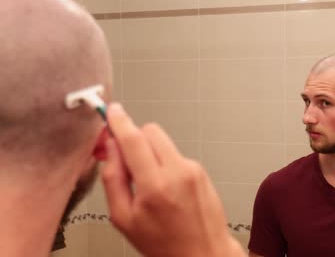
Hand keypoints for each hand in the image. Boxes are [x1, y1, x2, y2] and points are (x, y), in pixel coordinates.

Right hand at [100, 103, 243, 256]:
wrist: (203, 253)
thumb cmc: (165, 243)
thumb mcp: (124, 219)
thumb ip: (113, 179)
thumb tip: (110, 149)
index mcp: (154, 186)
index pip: (133, 140)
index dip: (119, 122)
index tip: (111, 112)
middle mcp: (177, 172)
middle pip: (151, 131)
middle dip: (135, 138)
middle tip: (127, 158)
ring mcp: (193, 169)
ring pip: (164, 141)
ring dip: (151, 152)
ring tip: (150, 181)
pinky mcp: (201, 170)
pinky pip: (176, 154)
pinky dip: (166, 162)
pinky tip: (167, 186)